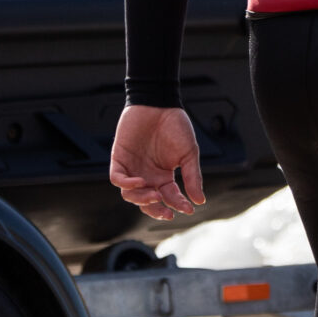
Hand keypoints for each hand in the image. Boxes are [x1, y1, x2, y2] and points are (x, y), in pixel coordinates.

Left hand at [109, 105, 204, 220]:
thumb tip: (199, 201)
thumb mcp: (189, 153)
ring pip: (130, 195)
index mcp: (164, 176)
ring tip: (155, 195)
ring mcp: (132, 168)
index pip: (169, 197)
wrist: (159, 103)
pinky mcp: (119, 159)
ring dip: (142, 199)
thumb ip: (193, 177)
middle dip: (156, 210)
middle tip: (167, 213)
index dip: (178, 205)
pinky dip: (127, 184)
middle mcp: (147, 175)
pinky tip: (141, 182)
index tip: (188, 209)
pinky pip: (118, 179)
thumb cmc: (175, 125)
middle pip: (147, 202)